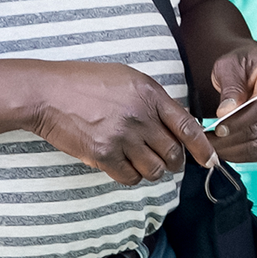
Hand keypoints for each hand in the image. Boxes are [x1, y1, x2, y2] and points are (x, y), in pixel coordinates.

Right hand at [31, 61, 216, 185]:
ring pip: (154, 170)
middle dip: (175, 162)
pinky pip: (130, 178)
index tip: (210, 159)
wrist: (47, 93)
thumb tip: (176, 124)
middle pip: (173, 153)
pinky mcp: (103, 154)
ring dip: (152, 171)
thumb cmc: (85, 83)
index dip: (203, 147)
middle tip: (169, 162)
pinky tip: (123, 166)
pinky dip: (131, 176)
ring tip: (142, 162)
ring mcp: (122, 136)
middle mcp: (140, 116)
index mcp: (150, 94)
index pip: (187, 126)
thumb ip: (153, 101)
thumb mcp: (127, 79)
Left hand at [206, 43, 256, 163]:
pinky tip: (226, 150)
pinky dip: (243, 155)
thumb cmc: (241, 63)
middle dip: (231, 139)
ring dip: (234, 151)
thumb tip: (226, 112)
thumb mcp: (229, 65)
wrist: (254, 67)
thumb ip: (229, 86)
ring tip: (213, 148)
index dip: (238, 122)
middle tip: (207, 143)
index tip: (217, 129)